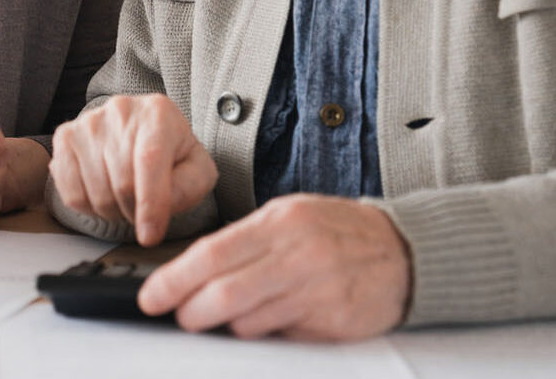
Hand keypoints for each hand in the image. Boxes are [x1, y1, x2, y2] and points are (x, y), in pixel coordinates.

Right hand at [48, 93, 216, 245]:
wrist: (141, 130)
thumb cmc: (171, 153)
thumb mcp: (197, 169)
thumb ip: (189, 187)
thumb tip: (161, 207)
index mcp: (158, 114)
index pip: (149, 160)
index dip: (150, 203)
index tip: (150, 236)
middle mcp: (120, 111)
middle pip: (122, 183)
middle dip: (135, 212)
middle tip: (143, 210)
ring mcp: (88, 123)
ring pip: (96, 193)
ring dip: (113, 211)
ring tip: (124, 199)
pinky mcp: (65, 138)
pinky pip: (70, 192)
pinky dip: (88, 208)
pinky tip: (102, 194)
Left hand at [137, 193, 410, 339]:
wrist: (405, 251)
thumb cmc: (337, 232)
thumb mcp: (290, 217)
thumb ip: (246, 241)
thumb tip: (195, 272)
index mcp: (280, 222)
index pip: (212, 253)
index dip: (175, 279)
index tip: (151, 296)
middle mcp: (297, 254)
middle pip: (224, 293)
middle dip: (191, 312)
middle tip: (179, 318)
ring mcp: (317, 291)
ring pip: (248, 322)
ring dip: (225, 327)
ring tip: (223, 320)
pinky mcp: (332, 323)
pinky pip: (280, 337)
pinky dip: (263, 334)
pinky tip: (268, 322)